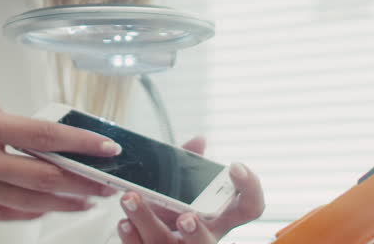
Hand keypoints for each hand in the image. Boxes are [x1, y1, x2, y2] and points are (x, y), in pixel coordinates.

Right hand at [0, 79, 119, 220]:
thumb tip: (4, 111)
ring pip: (29, 201)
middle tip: (107, 182)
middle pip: (44, 176)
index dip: (80, 144)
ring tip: (87, 200)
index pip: (42, 136)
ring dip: (63, 202)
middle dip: (82, 180)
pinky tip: (45, 209)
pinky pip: (4, 215)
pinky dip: (30, 213)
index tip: (105, 148)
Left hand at [116, 136, 264, 242]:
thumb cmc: (170, 210)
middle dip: (196, 233)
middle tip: (186, 216)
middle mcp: (202, 237)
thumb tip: (199, 141)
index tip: (234, 165)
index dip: (250, 188)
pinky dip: (130, 236)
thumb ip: (187, 165)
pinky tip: (123, 221)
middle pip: (206, 243)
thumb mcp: (180, 186)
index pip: (250, 208)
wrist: (145, 233)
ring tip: (131, 198)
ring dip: (147, 221)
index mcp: (218, 218)